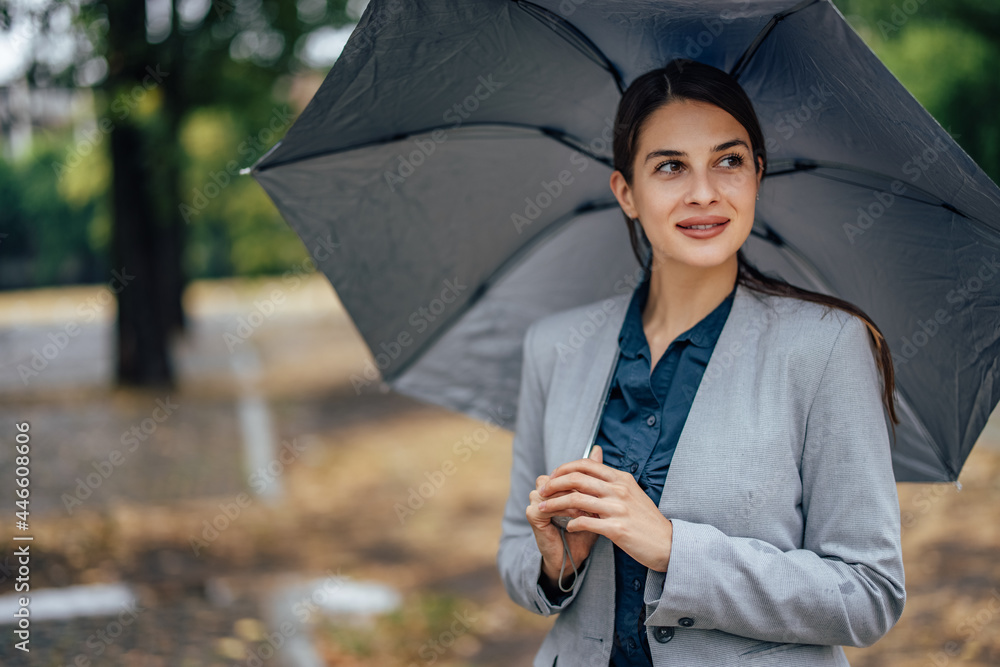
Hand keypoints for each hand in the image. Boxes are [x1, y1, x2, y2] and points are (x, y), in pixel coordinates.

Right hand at [526, 446, 602, 590]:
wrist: (574, 558)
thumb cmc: (584, 530)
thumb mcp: (593, 500)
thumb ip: (593, 475)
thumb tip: (597, 449)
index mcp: (554, 484)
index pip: (566, 470)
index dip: (583, 477)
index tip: (601, 488)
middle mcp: (542, 490)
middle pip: (558, 477)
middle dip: (579, 487)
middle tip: (597, 497)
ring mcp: (535, 501)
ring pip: (553, 489)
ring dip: (574, 498)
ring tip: (591, 508)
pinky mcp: (532, 514)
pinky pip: (547, 505)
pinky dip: (565, 509)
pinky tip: (579, 515)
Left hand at [538, 447, 673, 571]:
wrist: (668, 544)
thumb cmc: (646, 520)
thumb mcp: (631, 492)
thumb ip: (612, 479)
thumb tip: (595, 462)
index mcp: (621, 478)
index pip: (586, 464)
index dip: (564, 468)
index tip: (552, 477)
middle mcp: (619, 489)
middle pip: (576, 478)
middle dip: (553, 483)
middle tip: (542, 491)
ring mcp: (618, 508)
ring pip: (576, 499)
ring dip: (555, 503)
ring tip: (543, 509)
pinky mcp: (617, 529)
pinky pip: (585, 522)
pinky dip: (572, 523)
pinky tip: (567, 527)